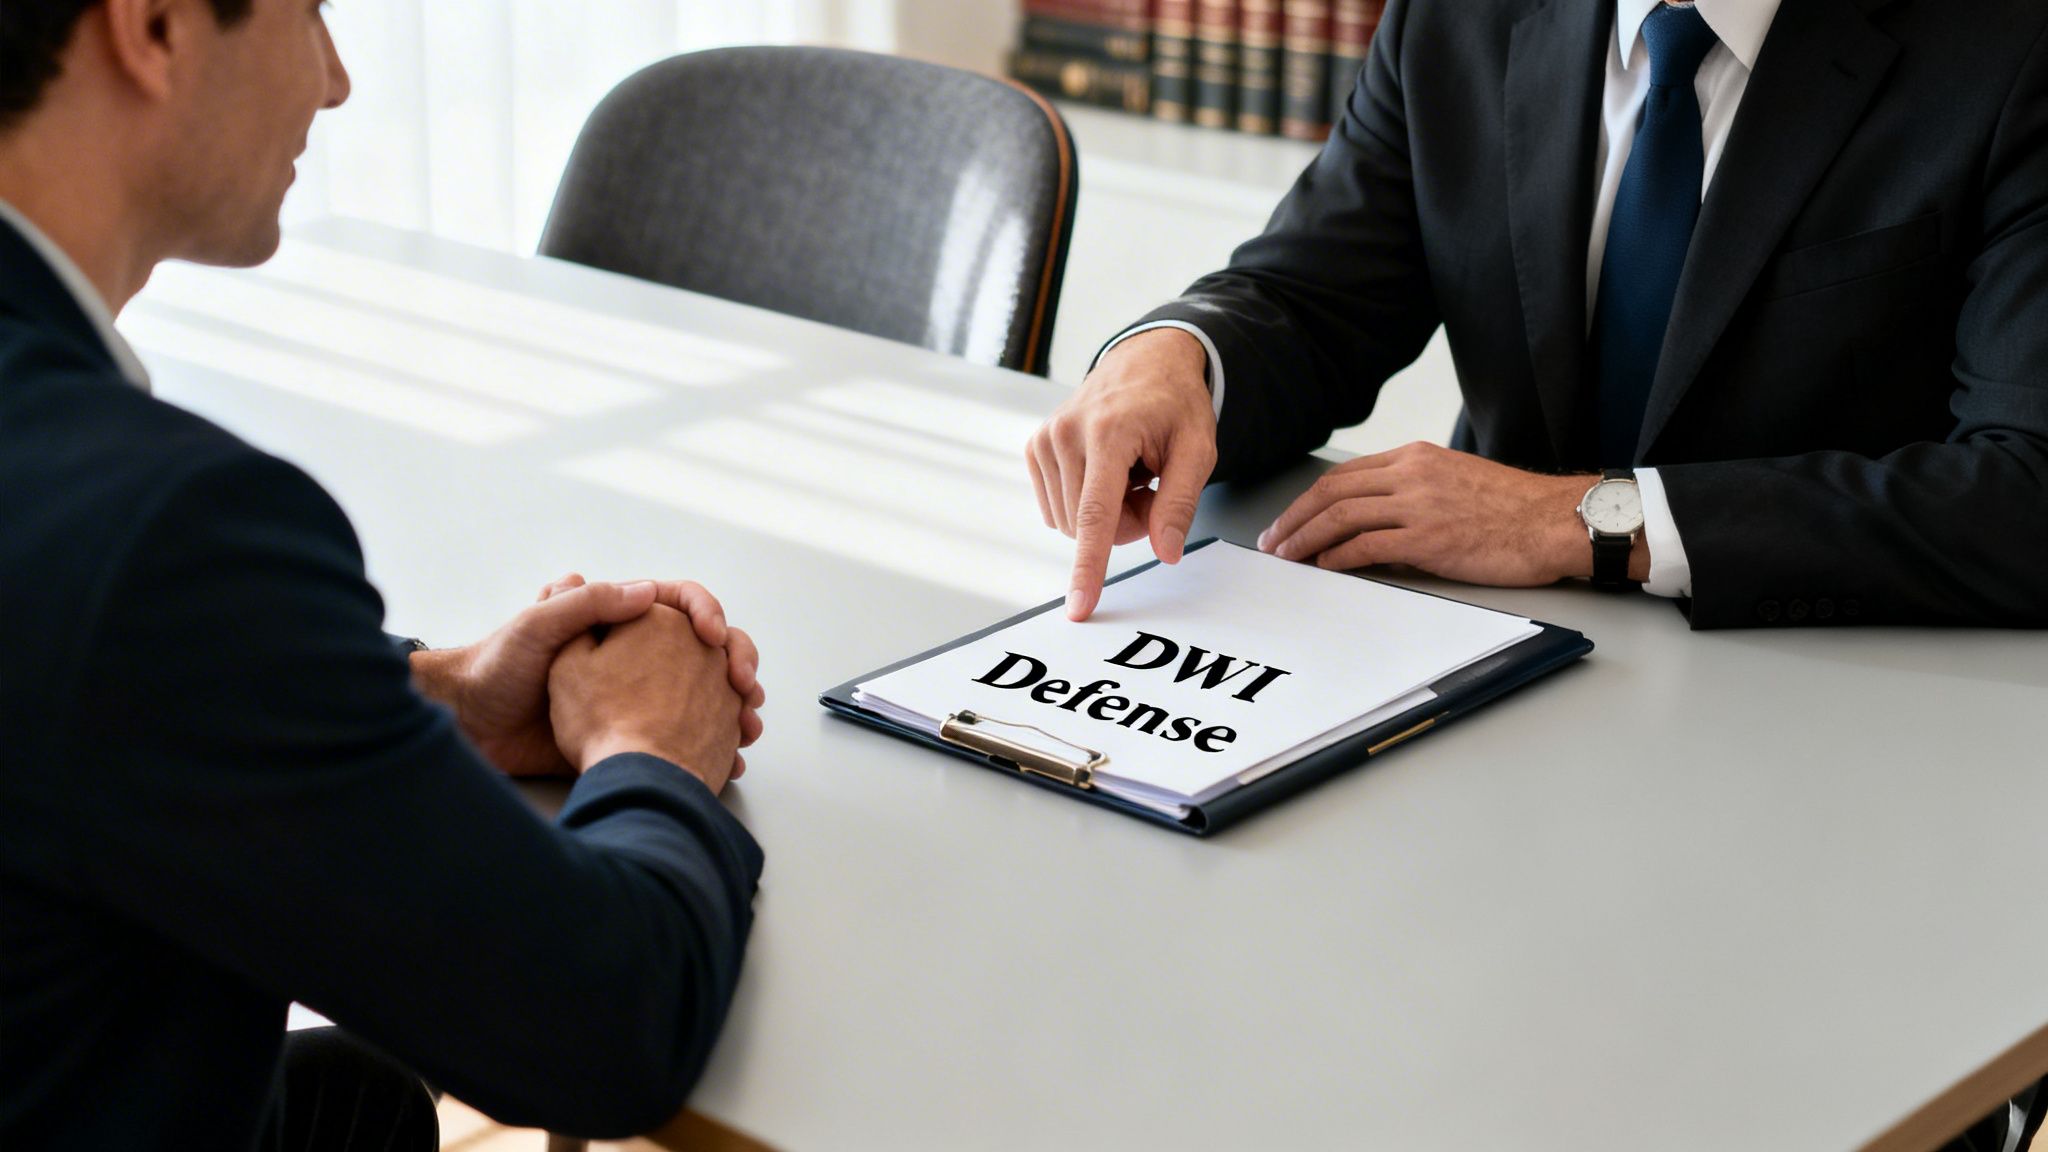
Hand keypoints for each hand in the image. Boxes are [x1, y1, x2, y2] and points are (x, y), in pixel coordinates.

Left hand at [413, 574, 762, 776]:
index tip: (713, 639)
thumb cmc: (495, 667)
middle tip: (744, 687)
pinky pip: (683, 735)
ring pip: (704, 693)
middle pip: (705, 649)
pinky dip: (711, 745)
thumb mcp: (535, 626)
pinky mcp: (631, 731)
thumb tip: (646, 592)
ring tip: (746, 726)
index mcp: (617, 618)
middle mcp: (636, 652)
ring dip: (734, 707)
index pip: (679, 602)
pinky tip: (727, 758)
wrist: (470, 724)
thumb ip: (585, 605)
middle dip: (736, 663)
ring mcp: (637, 693)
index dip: (707, 614)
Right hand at [1027, 327, 1217, 620]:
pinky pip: (1058, 507)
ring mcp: (1045, 440)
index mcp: (1109, 433)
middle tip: (1151, 487)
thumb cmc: (1174, 404)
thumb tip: (1166, 551)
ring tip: (1130, 474)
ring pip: (1070, 522)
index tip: (1079, 605)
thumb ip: (1180, 503)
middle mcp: (1066, 435)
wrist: (1145, 361)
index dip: (1089, 567)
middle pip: (1088, 526)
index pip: (1095, 516)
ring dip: (1105, 515)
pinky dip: (1085, 503)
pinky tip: (1107, 473)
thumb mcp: (1197, 449)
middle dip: (1125, 524)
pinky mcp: (1035, 447)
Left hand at [1256, 442, 1632, 585]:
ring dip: (1306, 539)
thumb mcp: (1454, 481)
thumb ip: (1413, 492)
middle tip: (1272, 542)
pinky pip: (1367, 545)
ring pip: (1342, 516)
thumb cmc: (1513, 508)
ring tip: (1287, 558)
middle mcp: (1412, 474)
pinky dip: (1338, 557)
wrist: (1555, 520)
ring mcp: (1419, 505)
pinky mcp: (1429, 538)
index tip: (1289, 519)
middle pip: (1332, 492)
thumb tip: (1373, 522)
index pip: (1344, 475)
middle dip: (1294, 519)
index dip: (1309, 499)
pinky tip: (1324, 568)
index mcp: (1415, 457)